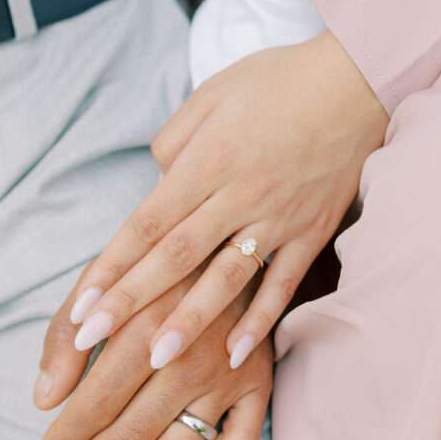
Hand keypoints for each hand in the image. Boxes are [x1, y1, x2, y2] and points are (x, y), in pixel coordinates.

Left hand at [34, 268, 271, 439]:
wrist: (225, 243)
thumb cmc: (150, 270)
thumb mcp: (99, 283)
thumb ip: (65, 336)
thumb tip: (43, 399)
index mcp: (148, 323)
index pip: (99, 399)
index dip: (68, 433)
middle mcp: (193, 354)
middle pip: (134, 433)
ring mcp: (231, 374)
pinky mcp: (260, 384)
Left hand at [59, 31, 387, 373]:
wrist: (359, 80)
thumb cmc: (278, 82)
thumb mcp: (212, 93)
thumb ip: (174, 140)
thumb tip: (155, 181)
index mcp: (210, 160)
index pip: (149, 222)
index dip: (112, 264)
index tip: (82, 301)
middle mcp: (240, 194)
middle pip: (176, 255)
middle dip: (130, 300)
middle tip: (89, 339)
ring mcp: (278, 218)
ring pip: (226, 278)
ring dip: (189, 320)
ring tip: (155, 359)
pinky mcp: (311, 233)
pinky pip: (283, 284)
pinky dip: (259, 321)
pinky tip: (231, 355)